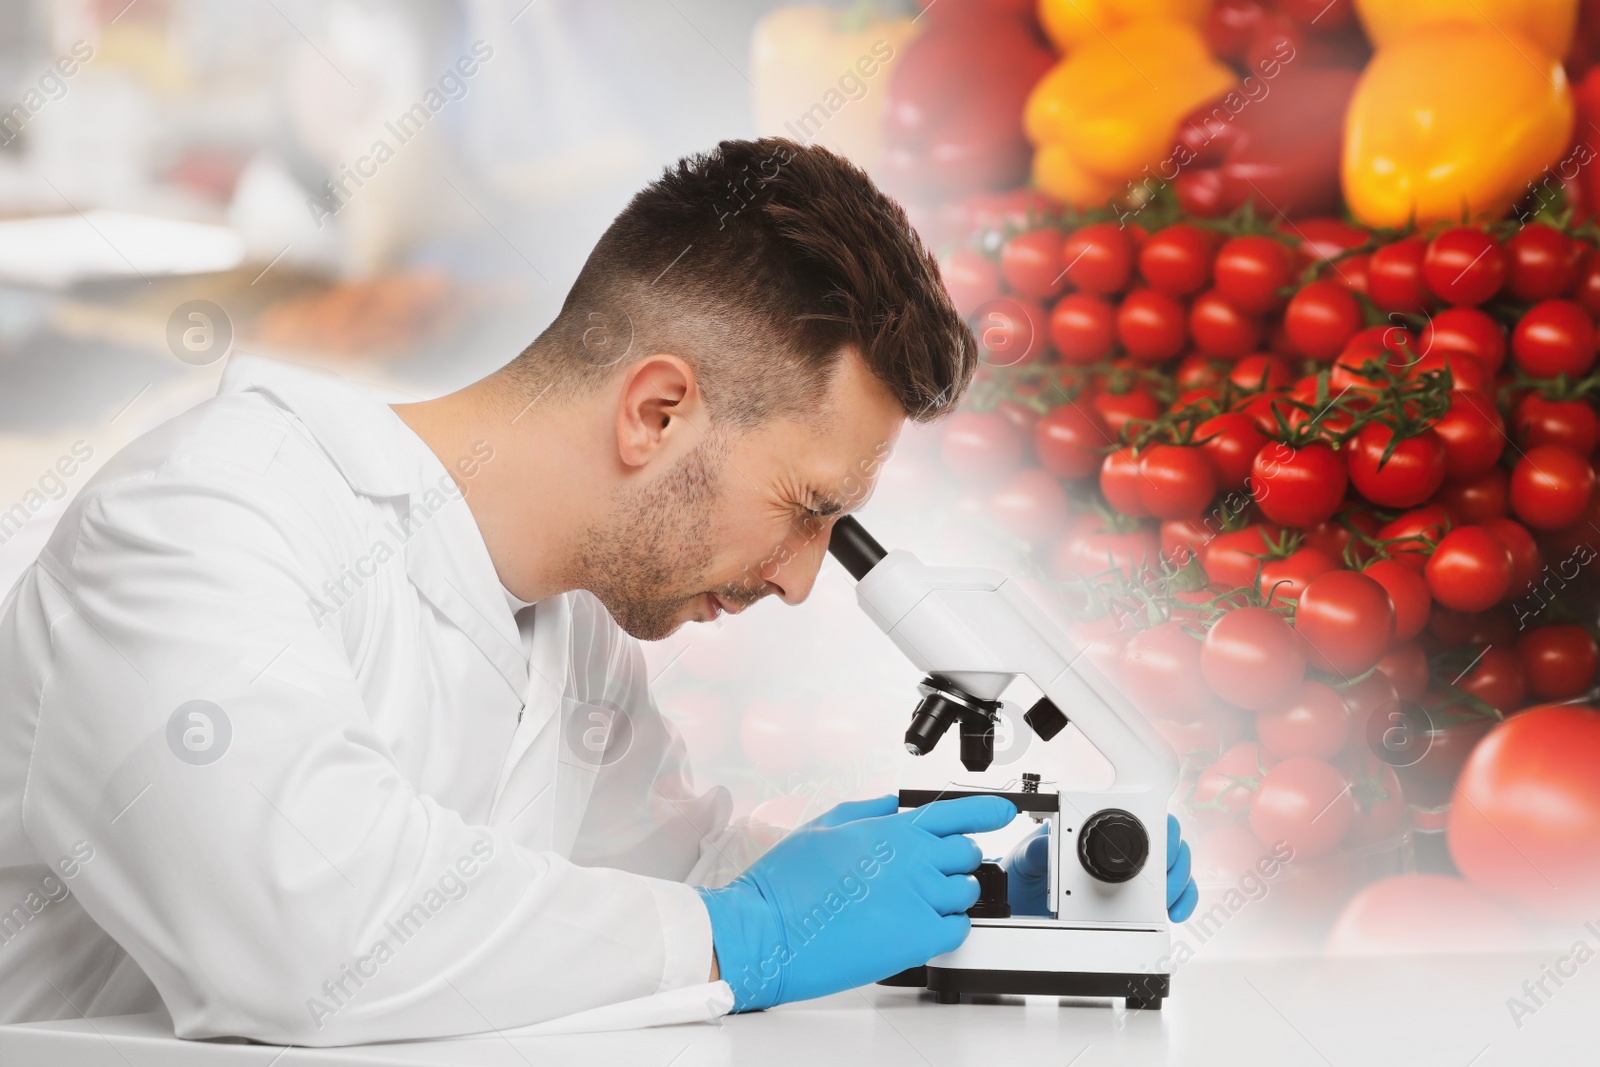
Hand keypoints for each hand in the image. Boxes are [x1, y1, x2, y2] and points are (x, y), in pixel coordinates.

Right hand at [697, 794, 1016, 1010]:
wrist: (769, 932)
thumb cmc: (785, 885)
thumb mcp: (821, 827)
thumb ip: (864, 811)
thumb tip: (889, 804)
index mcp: (889, 830)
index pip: (956, 812)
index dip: (986, 810)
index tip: (1003, 812)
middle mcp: (912, 859)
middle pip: (966, 853)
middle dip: (956, 859)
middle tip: (933, 871)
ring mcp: (919, 898)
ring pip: (966, 891)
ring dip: (953, 894)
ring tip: (921, 903)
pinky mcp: (919, 937)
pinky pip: (959, 929)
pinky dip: (950, 926)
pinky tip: (924, 926)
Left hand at [1000, 812, 1199, 921]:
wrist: (1020, 905)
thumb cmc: (1026, 872)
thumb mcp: (1026, 858)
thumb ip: (1038, 850)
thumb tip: (1051, 843)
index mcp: (1094, 827)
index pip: (1137, 814)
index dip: (1156, 825)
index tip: (1159, 841)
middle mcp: (1117, 848)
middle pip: (1165, 841)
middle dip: (1173, 857)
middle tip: (1164, 876)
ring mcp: (1129, 874)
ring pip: (1172, 868)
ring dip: (1179, 881)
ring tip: (1168, 898)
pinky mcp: (1134, 901)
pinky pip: (1167, 898)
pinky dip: (1180, 901)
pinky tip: (1174, 910)